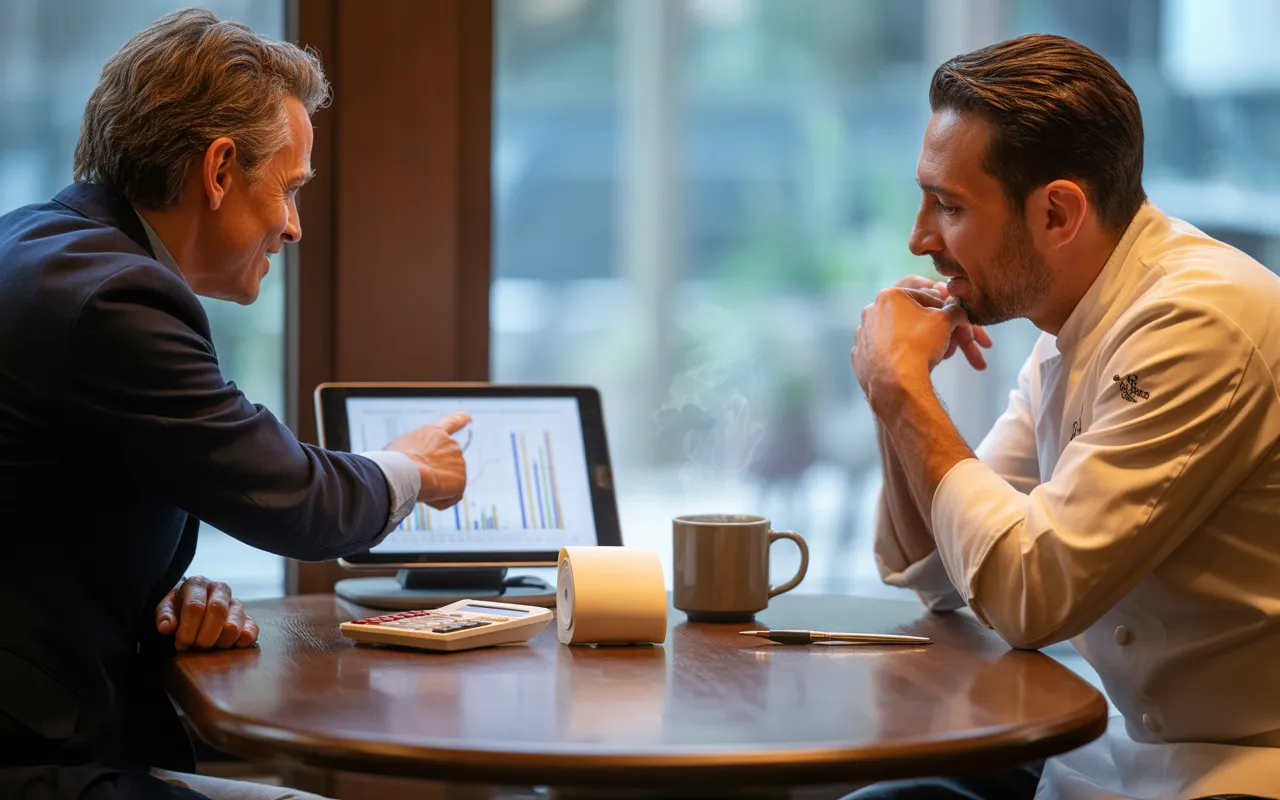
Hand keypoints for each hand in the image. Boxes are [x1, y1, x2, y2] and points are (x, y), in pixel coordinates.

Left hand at [155, 576, 258, 650]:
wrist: (194, 606)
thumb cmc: (178, 608)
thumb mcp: (166, 608)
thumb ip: (164, 615)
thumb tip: (167, 627)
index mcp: (198, 584)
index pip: (195, 607)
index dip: (187, 630)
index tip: (181, 645)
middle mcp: (220, 589)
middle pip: (218, 612)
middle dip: (204, 637)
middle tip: (196, 648)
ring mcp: (237, 603)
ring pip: (234, 625)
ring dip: (220, 642)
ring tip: (209, 648)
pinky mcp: (249, 618)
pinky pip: (251, 631)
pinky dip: (240, 643)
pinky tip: (226, 647)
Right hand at [385, 412, 470, 508]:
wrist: (405, 471)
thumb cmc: (396, 458)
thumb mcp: (401, 445)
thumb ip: (416, 450)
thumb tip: (421, 463)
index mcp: (434, 432)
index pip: (450, 423)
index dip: (459, 419)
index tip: (467, 417)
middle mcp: (451, 444)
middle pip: (445, 463)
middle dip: (434, 472)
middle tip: (418, 477)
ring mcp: (458, 462)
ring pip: (446, 481)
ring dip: (435, 487)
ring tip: (420, 484)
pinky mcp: (461, 480)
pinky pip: (450, 495)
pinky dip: (439, 499)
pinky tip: (428, 494)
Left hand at [852, 286, 968, 413]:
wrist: (896, 383)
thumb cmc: (919, 346)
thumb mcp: (945, 322)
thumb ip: (954, 310)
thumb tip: (958, 310)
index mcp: (889, 296)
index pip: (924, 297)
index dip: (942, 308)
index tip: (950, 319)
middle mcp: (870, 312)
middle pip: (907, 315)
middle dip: (925, 325)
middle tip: (940, 338)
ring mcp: (861, 335)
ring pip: (892, 334)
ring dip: (909, 340)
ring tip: (926, 353)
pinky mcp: (859, 356)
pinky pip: (880, 352)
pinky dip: (893, 356)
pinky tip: (906, 364)